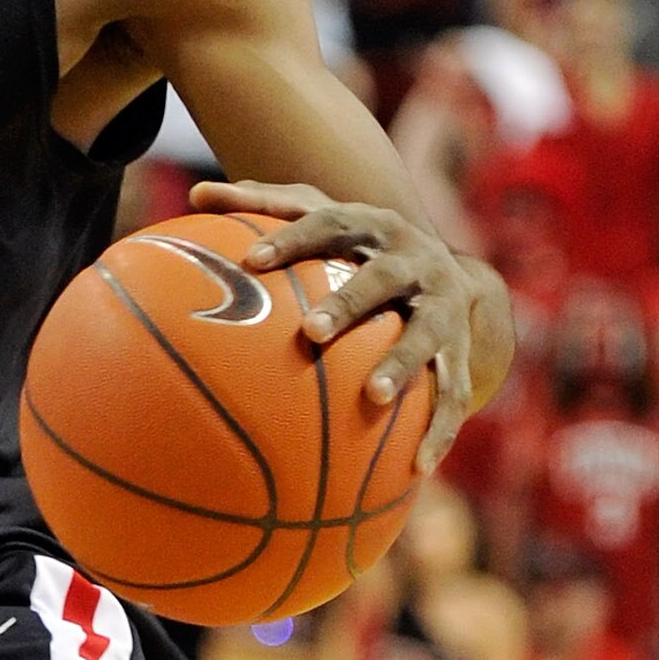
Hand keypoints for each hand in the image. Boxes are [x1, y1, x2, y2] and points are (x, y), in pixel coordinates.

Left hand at [193, 179, 511, 474]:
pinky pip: (452, 392)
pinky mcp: (461, 351)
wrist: (453, 276)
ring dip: (401, 365)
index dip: (291, 240)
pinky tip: (418, 468)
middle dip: (349, 303)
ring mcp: (442, 307)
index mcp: (372, 228)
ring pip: (425, 335)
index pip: (328, 224)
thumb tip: (197, 190)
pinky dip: (438, 430)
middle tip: (311, 332)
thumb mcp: (321, 220)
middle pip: (381, 278)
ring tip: (375, 397)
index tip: (251, 261)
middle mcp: (413, 262)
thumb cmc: (358, 250)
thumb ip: (263, 205)